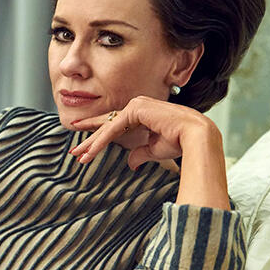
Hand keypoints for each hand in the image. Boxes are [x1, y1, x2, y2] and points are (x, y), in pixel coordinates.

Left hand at [68, 95, 217, 170]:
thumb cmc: (179, 142)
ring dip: (92, 142)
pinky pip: (113, 129)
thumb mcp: (153, 150)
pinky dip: (101, 141)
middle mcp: (137, 107)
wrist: (194, 138)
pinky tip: (90, 152)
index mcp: (142, 114)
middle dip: (90, 137)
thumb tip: (130, 163)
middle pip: (108, 124)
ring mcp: (136, 105)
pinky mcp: (136, 109)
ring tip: (78, 154)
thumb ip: (139, 153)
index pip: (116, 124)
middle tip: (75, 150)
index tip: (86, 144)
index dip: (100, 134)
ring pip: (108, 127)